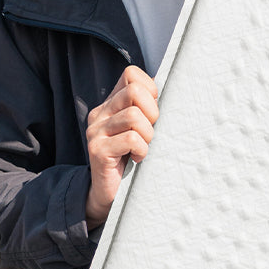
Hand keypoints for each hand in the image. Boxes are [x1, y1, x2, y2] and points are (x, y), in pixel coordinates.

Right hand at [85, 65, 158, 228]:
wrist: (109, 195)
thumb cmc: (132, 158)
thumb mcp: (141, 128)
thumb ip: (148, 107)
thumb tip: (172, 83)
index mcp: (110, 103)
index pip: (131, 74)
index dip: (150, 89)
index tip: (152, 112)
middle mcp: (100, 113)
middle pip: (134, 90)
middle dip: (152, 111)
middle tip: (150, 132)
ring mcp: (96, 131)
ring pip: (134, 115)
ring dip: (148, 135)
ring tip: (142, 148)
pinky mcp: (98, 150)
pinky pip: (131, 139)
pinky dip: (142, 150)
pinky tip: (136, 159)